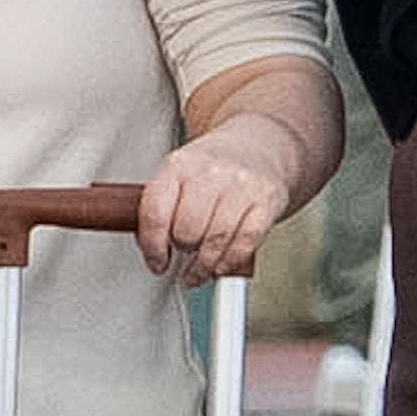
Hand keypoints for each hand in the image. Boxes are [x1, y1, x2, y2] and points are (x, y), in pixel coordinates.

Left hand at [137, 129, 287, 282]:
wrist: (261, 146)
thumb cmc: (215, 167)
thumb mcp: (181, 173)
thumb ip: (162, 207)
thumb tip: (151, 248)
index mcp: (179, 164)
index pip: (155, 213)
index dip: (152, 246)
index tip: (156, 262)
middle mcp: (210, 171)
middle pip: (186, 231)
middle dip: (182, 249)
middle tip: (184, 252)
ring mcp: (241, 186)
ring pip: (214, 241)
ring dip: (204, 266)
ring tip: (199, 269)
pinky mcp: (265, 202)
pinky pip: (244, 244)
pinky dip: (229, 262)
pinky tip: (221, 265)